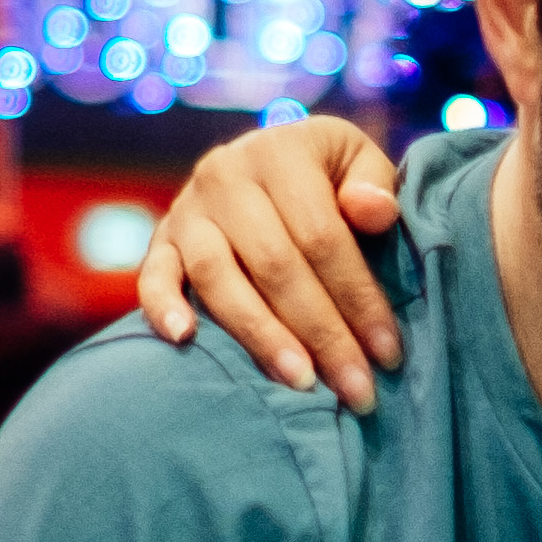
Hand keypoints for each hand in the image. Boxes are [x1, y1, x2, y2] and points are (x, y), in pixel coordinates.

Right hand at [139, 116, 405, 408]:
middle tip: (356, 388)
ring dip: (261, 335)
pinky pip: (153, 275)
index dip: (357, 297)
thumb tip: (373, 213)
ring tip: (300, 381)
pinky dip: (162, 306)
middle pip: (275, 265)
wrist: (268, 160)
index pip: (322, 235)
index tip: (387, 352)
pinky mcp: (161, 239)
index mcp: (281, 152)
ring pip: (218, 278)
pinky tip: (183, 340)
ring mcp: (187, 209)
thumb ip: (374, 184)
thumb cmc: (329, 174)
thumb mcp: (358, 160)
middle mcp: (225, 175)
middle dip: (322, 333)